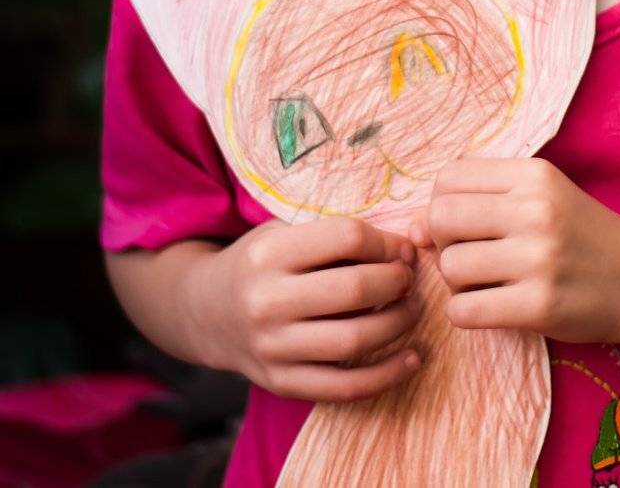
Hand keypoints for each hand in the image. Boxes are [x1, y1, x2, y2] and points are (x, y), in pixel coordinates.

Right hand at [187, 215, 423, 401]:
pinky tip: (413, 358)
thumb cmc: (261, 263)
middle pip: (355, 289)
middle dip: (397, 281)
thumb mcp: (284, 232)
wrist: (205, 311)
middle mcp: (267, 302)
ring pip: (354, 340)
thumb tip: (406, 248)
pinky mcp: (281, 383)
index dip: (386, 242)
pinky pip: (344, 387)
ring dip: (399, 324)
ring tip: (413, 309)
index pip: (347, 238)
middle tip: (409, 279)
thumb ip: (335, 235)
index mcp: (270, 254)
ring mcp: (272, 348)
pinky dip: (387, 375)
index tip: (402, 249)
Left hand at [408, 157, 619, 344]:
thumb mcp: (544, 196)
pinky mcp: (539, 305)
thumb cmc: (584, 236)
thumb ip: (484, 199)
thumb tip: (413, 227)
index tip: (462, 224)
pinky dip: (465, 313)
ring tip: (485, 283)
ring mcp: (538, 258)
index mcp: (534, 174)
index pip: (449, 176)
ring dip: (456, 281)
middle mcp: (535, 210)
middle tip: (470, 256)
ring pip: (450, 265)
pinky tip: (490, 308)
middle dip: (444, 241)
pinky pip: (464, 310)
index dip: (443, 203)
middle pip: (442, 216)